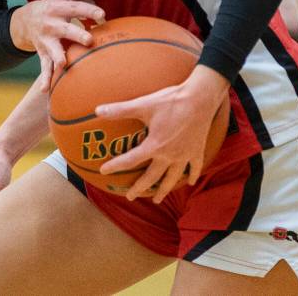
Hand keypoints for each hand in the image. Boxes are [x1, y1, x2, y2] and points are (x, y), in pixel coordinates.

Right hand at [10, 0, 107, 91]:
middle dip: (76, 34)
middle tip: (89, 40)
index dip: (89, 9)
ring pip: (52, 50)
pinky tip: (45, 91)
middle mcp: (51, 24)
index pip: (76, 7)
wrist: (24, 21)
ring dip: (57, 57)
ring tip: (63, 65)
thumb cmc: (55, 5)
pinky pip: (44, 68)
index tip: (103, 14)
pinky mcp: (42, 54)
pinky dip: (44, 79)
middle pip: (64, 28)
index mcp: (58, 8)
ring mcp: (45, 40)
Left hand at [95, 65, 228, 202]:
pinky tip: (190, 182)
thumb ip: (120, 110)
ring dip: (164, 190)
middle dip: (139, 188)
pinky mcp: (197, 150)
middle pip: (152, 177)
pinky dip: (192, 175)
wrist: (200, 98)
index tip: (104, 171)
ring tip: (157, 199)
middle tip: (130, 197)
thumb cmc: (171, 101)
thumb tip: (97, 110)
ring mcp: (184, 155)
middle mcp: (168, 155)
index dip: (115, 166)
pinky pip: (194, 167)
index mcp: (154, 146)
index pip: (130, 160)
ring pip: (172, 178)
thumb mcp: (144, 104)